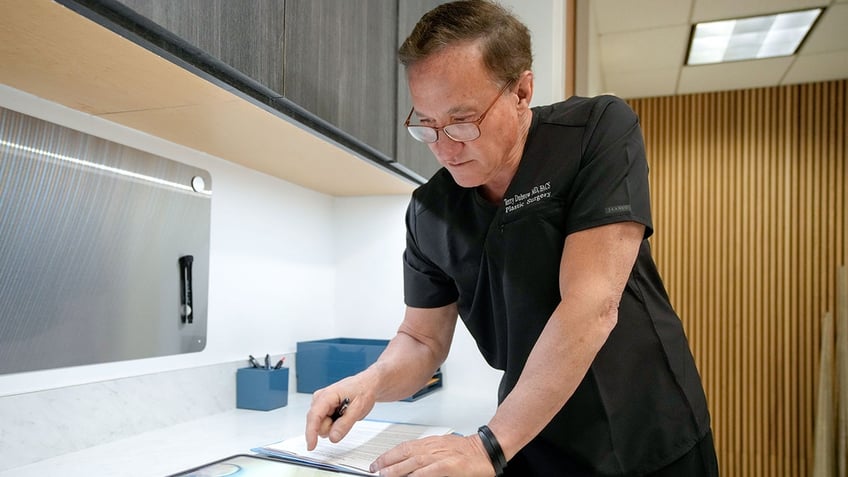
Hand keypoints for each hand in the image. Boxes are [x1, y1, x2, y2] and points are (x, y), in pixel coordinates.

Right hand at [304, 375, 375, 450]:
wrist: (366, 385)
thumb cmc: (363, 391)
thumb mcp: (358, 408)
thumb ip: (345, 424)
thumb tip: (333, 437)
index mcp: (327, 395)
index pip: (314, 416)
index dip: (311, 432)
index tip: (311, 446)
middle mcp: (319, 399)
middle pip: (318, 424)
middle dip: (332, 427)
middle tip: (347, 417)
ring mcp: (320, 404)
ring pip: (322, 426)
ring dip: (334, 425)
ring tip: (345, 414)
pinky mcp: (323, 409)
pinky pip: (325, 424)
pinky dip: (335, 423)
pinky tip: (342, 414)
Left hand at [370, 433, 495, 476]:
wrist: (486, 449)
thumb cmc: (466, 451)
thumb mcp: (442, 448)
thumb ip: (426, 454)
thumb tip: (408, 464)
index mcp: (430, 442)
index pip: (403, 447)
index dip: (388, 455)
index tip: (377, 463)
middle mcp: (433, 447)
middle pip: (405, 453)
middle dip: (387, 463)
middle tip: (375, 471)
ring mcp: (441, 456)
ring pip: (413, 462)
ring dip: (397, 469)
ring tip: (385, 475)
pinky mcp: (449, 466)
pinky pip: (430, 471)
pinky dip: (418, 474)